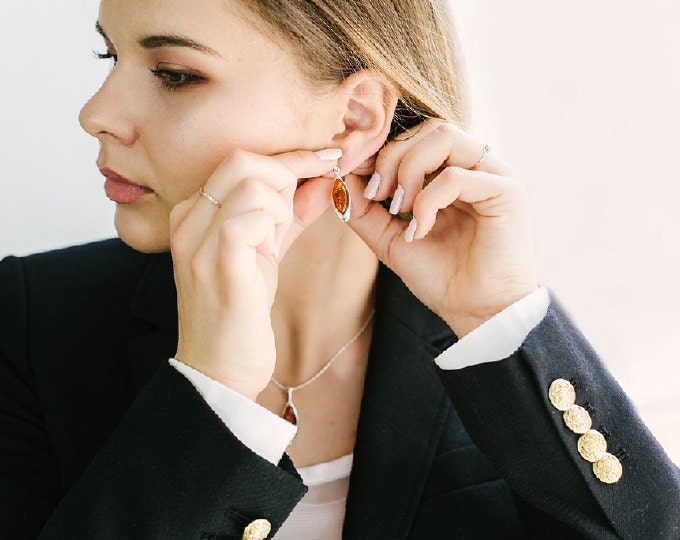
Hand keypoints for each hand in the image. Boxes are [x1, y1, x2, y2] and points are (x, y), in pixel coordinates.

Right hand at [169, 149, 337, 398]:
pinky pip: (249, 219)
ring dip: (281, 210)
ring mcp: (196, 241)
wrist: (219, 368)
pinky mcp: (216, 264)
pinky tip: (268, 253)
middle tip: (295, 212)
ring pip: (252, 186)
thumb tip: (324, 179)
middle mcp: (186, 220)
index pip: (240, 161)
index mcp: (193, 212)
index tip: (327, 160)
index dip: (291, 158)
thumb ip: (291, 213)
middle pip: (243, 161)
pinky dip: (273, 228)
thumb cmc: (241, 310)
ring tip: (273, 243)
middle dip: (287, 176)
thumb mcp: (266, 250)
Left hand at [346, 120, 537, 336]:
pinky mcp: (508, 191)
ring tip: (398, 207)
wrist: (477, 314)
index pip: (417, 136)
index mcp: (453, 173)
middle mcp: (476, 167)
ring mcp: (494, 175)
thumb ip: (365, 210)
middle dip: (391, 157)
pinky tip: (420, 229)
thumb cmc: (441, 277)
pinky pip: (457, 175)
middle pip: (428, 128)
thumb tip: (340, 177)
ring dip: (409, 169)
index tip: (354, 171)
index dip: (382, 148)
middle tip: (377, 195)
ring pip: (443, 138)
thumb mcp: (390, 239)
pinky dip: (428, 200)